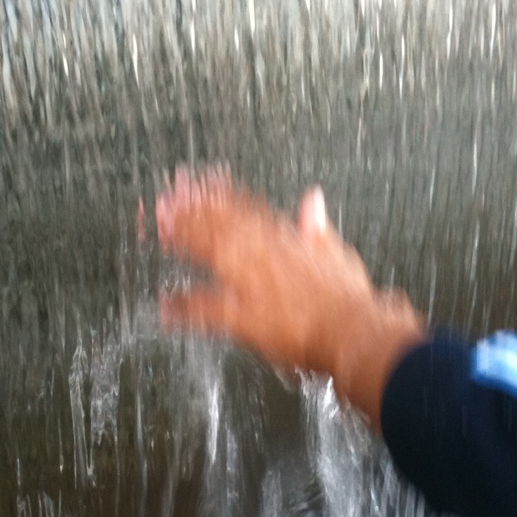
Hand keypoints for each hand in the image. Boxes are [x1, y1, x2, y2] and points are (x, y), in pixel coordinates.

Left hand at [153, 167, 426, 429]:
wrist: (358, 333)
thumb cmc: (353, 302)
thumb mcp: (339, 255)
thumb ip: (318, 227)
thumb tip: (313, 199)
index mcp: (287, 241)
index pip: (247, 211)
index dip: (221, 196)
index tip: (202, 182)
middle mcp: (265, 257)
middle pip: (221, 225)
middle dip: (192, 210)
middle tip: (167, 197)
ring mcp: (252, 285)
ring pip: (210, 254)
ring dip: (183, 239)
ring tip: (158, 229)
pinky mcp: (245, 318)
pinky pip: (206, 312)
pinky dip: (184, 310)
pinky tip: (164, 307)